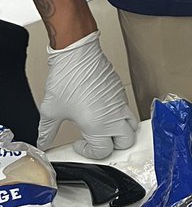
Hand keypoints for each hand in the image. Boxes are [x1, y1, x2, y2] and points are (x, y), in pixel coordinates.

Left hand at [38, 31, 138, 158]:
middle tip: (98, 142)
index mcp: (98, 125)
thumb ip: (47, 131)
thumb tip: (44, 141)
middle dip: (114, 146)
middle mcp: (114, 116)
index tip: (79, 145)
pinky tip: (101, 110)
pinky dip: (119, 115)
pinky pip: (126, 109)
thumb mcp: (51, 110)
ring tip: (104, 128)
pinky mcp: (120, 91)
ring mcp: (120, 102)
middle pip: (127, 141)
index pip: (103, 151)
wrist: (77, 53)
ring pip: (131, 125)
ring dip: (120, 131)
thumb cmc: (67, 78)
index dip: (89, 152)